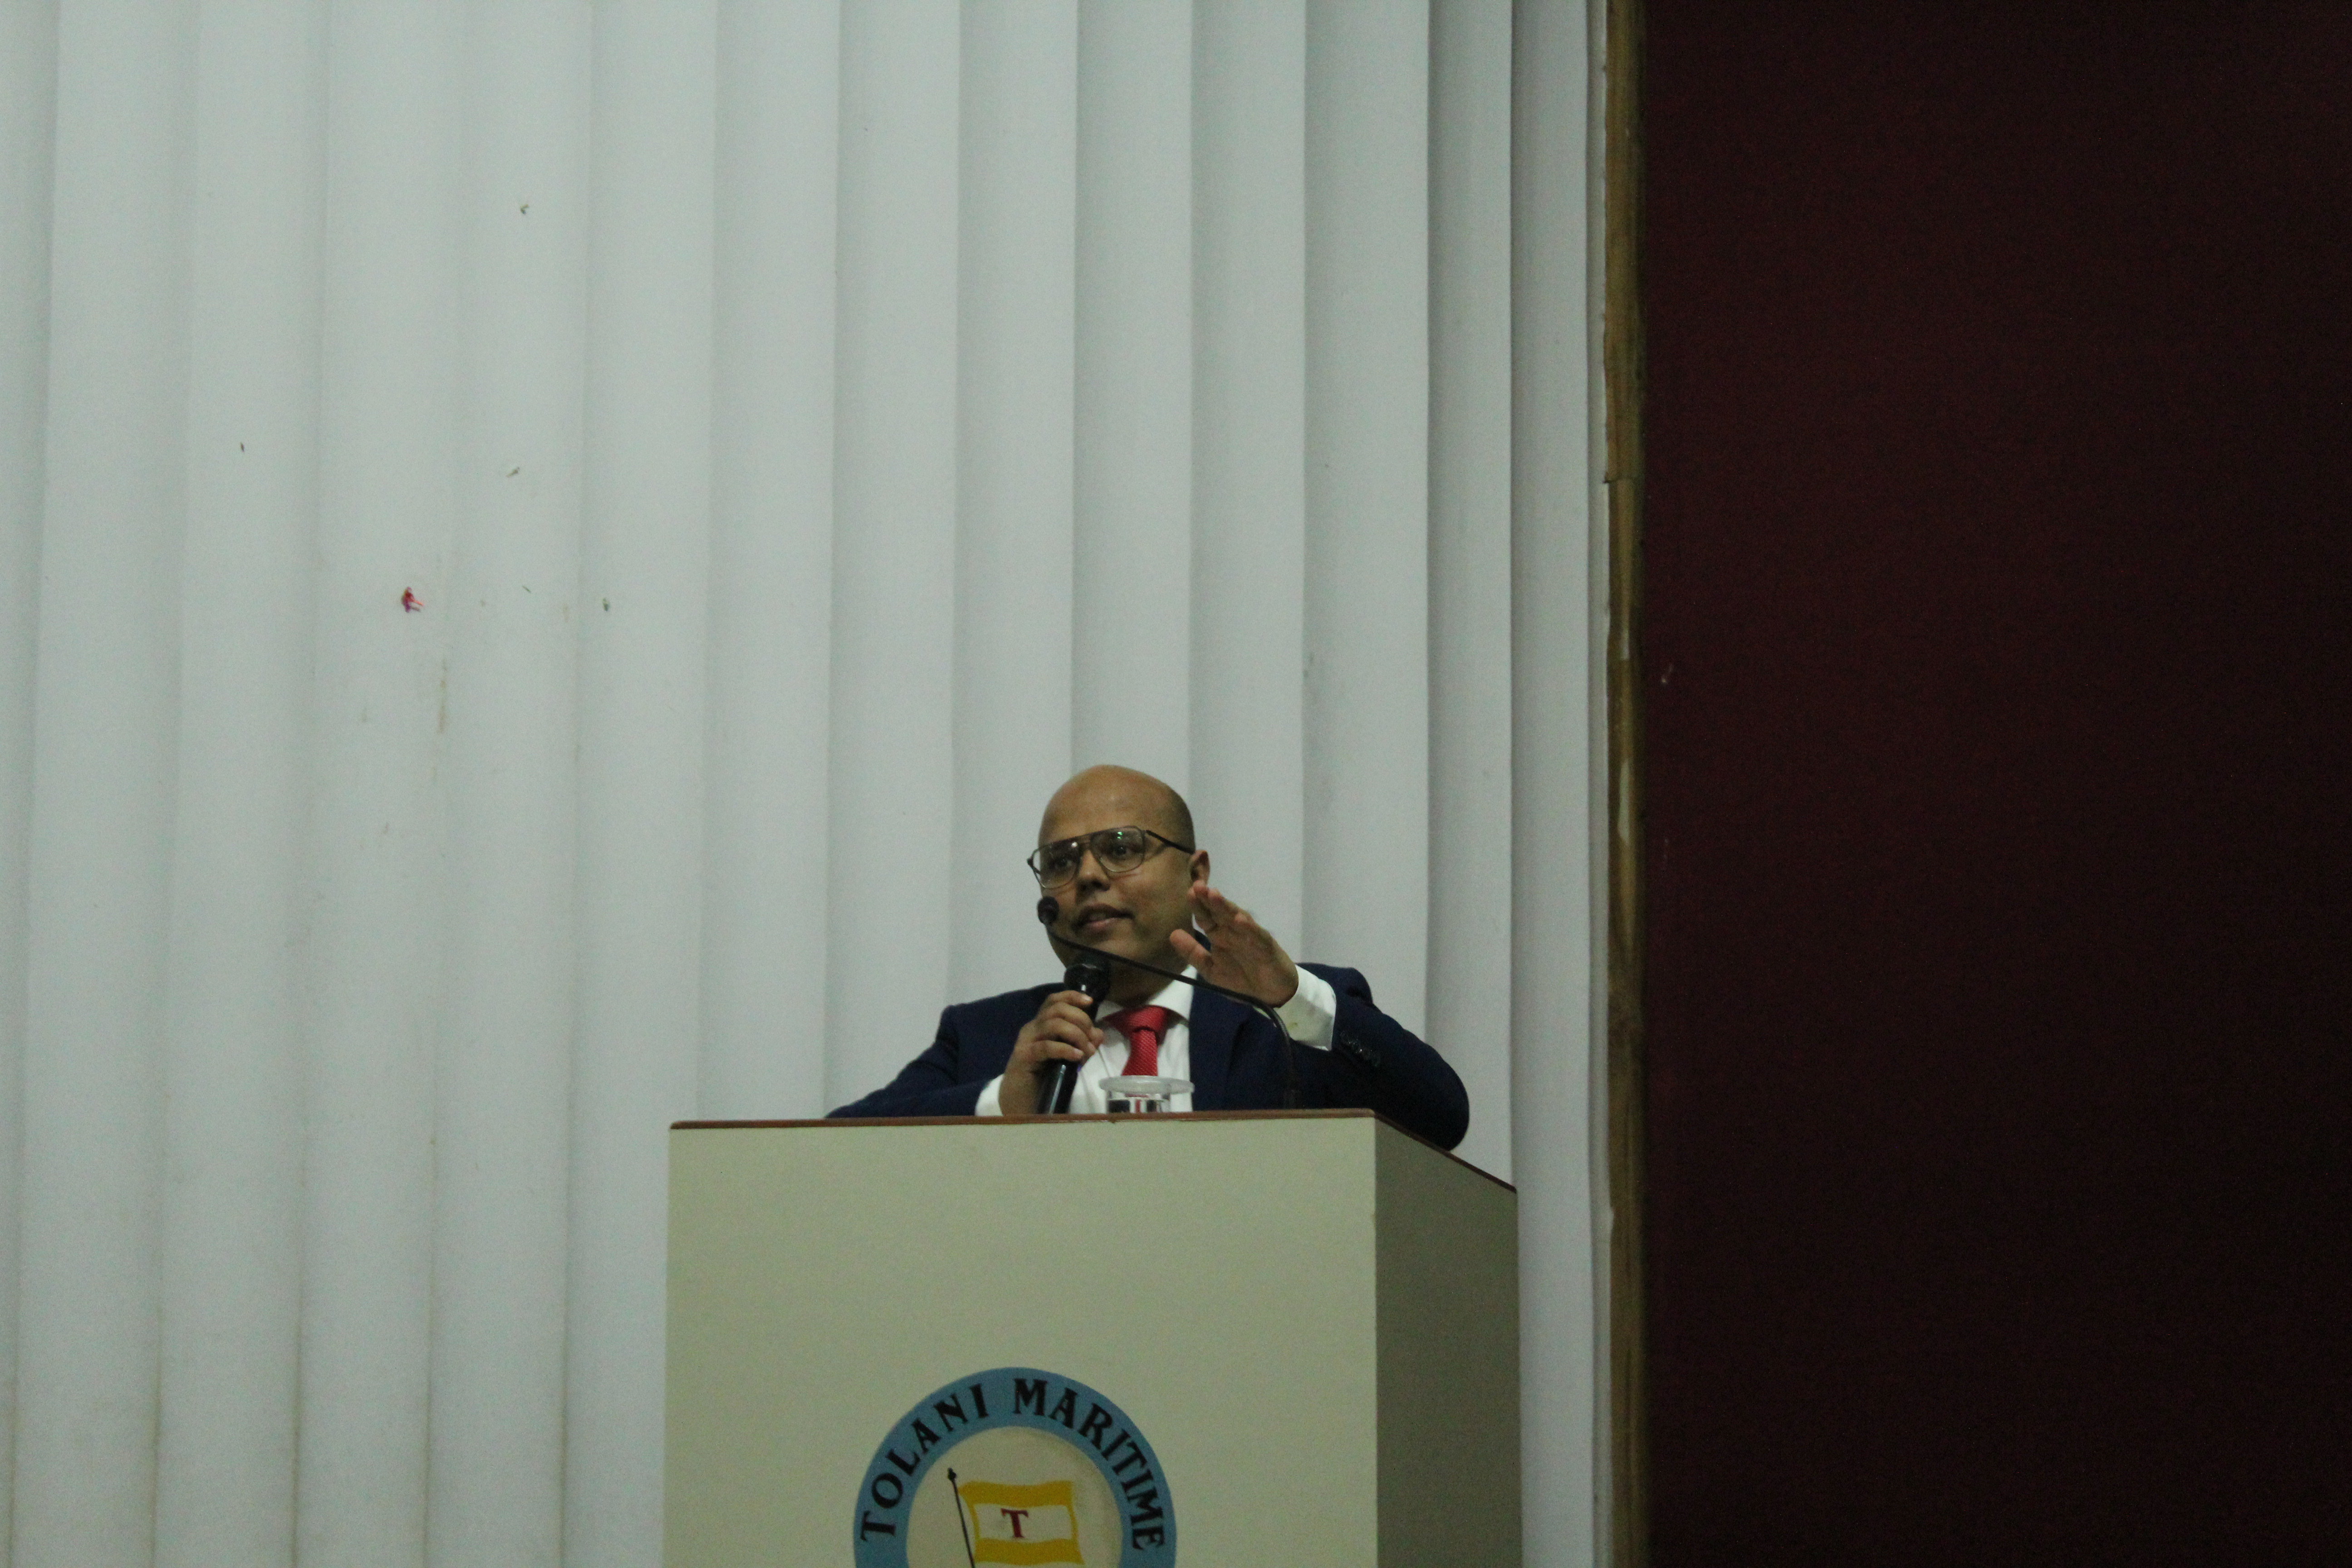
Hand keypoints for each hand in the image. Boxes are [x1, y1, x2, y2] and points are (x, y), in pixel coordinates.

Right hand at [999, 989, 1103, 1114]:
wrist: (1020, 1098)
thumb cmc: (1044, 1076)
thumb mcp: (1069, 1057)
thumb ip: (1083, 1044)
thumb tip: (1098, 1033)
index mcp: (1041, 1023)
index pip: (1054, 1000)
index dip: (1071, 996)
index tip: (1090, 1002)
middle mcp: (1032, 1027)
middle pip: (1057, 1009)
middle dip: (1080, 1019)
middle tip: (1091, 1038)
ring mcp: (1027, 1040)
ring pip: (1053, 1024)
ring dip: (1076, 1035)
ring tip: (1086, 1051)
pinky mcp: (1024, 1056)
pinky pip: (1047, 1047)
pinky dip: (1065, 1049)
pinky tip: (1077, 1056)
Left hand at [1170, 884, 1299, 1006]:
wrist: (1270, 995)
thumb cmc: (1241, 979)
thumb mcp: (1211, 970)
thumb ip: (1193, 953)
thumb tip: (1172, 934)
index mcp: (1220, 936)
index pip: (1207, 917)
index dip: (1198, 906)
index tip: (1188, 893)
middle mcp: (1234, 932)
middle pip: (1220, 913)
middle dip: (1209, 899)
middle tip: (1198, 886)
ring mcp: (1250, 937)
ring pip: (1237, 918)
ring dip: (1226, 907)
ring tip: (1214, 895)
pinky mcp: (1266, 946)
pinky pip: (1257, 936)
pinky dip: (1249, 928)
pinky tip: (1240, 920)